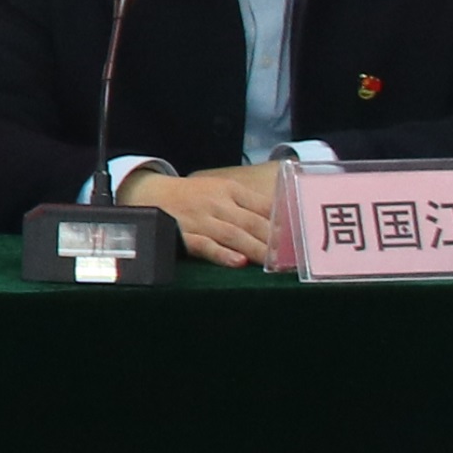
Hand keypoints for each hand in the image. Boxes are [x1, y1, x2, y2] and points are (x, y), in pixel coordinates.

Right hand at [121, 162, 283, 266]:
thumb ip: (249, 204)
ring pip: (234, 235)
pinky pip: (205, 246)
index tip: (303, 236)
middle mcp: (218, 204)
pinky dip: (222, 255)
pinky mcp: (184, 235)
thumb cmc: (193, 195)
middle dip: (276, 240)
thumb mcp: (221, 190)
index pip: (263, 206)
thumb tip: (283, 222)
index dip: (284, 221)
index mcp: (230, 190)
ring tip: (275, 263)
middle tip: (296, 256)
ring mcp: (201, 220)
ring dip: (256, 249)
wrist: (148, 192)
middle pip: (252, 223)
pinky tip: (238, 263)